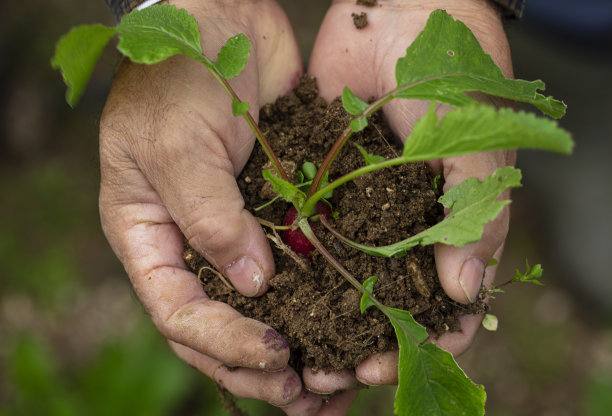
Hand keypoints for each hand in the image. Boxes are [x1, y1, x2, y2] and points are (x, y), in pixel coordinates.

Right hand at [98, 0, 334, 411]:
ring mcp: (239, 231)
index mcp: (150, 237)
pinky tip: (353, 324)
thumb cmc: (176, 76)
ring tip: (337, 381)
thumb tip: (251, 285)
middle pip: (221, 326)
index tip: (274, 353)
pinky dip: (322, 300)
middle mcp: (194, 244)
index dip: (223, 342)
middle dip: (261, 364)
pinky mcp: (281, 212)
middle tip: (309, 392)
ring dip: (298, 346)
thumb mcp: (174, 146)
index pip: (178, 313)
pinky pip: (300, 266)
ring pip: (264, 308)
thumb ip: (208, 217)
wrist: (219, 21)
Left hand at [308, 0, 514, 385]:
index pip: (446, 308)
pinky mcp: (325, 187)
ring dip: (323, 321)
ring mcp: (365, 211)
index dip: (420, 344)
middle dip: (360, 345)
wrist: (397, 12)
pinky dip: (294, 271)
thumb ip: (473, 213)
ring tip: (294, 351)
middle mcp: (407, 228)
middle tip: (325, 376)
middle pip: (388, 307)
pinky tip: (270, 298)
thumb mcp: (472, 142)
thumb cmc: (452, 71)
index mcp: (452, 226)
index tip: (381, 366)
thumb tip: (467, 290)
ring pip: (345, 282)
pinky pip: (310, 237)